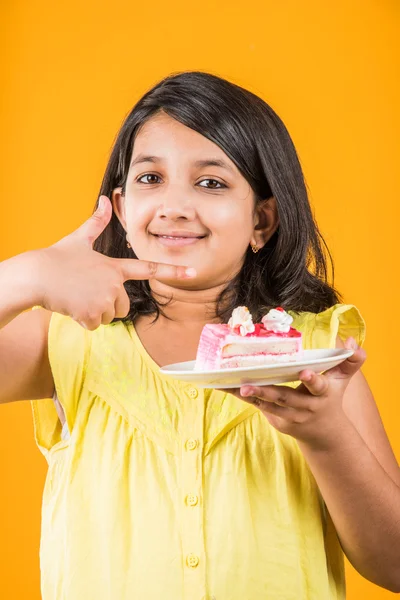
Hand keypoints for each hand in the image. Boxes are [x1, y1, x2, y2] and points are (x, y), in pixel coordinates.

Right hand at [36, 195, 195, 329]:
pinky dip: (83, 320)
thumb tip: (105, 199)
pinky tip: (72, 306)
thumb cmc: (57, 258)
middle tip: (87, 292)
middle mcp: (114, 284)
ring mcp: (104, 299)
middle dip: (108, 304)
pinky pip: (95, 325)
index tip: (194, 272)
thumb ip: (95, 222)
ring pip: (109, 316)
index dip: (173, 271)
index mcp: (115, 267)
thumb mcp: (78, 239)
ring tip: (78, 297)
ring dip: (95, 313)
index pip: (149, 269)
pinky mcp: (92, 314)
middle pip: (124, 306)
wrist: (36, 276)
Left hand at [224, 338, 366, 449]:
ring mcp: (290, 417)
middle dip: (266, 392)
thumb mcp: (343, 379)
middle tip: (248, 385)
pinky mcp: (277, 421)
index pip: (319, 386)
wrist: (325, 433)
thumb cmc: (331, 397)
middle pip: (285, 398)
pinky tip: (226, 387)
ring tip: (233, 386)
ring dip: (249, 395)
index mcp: (323, 394)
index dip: (312, 380)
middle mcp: (306, 407)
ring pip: (268, 405)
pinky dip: (244, 398)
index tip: (305, 373)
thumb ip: (350, 360)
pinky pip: (259, 406)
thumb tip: (351, 342)